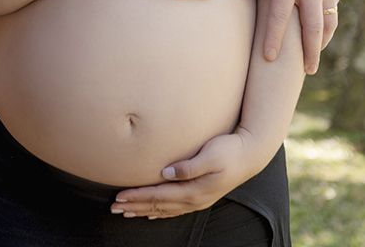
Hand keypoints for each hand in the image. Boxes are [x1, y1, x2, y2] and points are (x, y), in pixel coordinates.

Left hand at [110, 132, 262, 218]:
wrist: (251, 155)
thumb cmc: (230, 150)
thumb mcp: (211, 154)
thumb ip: (189, 165)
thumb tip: (166, 173)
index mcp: (194, 189)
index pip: (159, 195)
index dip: (137, 196)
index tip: (119, 197)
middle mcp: (194, 199)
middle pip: (158, 205)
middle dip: (134, 206)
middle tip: (113, 208)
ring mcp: (198, 200)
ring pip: (164, 209)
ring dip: (143, 211)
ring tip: (125, 213)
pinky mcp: (200, 196)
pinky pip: (174, 209)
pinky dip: (159, 212)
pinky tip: (150, 214)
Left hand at [234, 0, 348, 73]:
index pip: (281, 15)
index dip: (275, 38)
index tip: (269, 58)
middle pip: (311, 27)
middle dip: (308, 52)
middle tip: (304, 72)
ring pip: (327, 23)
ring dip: (321, 44)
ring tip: (313, 62)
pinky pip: (334, 12)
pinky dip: (329, 29)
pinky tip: (321, 39)